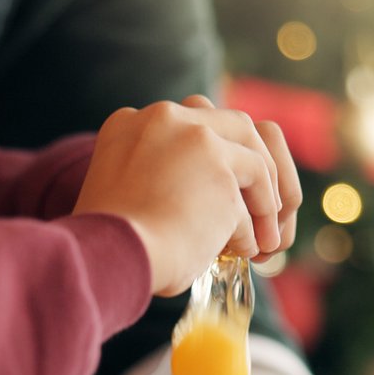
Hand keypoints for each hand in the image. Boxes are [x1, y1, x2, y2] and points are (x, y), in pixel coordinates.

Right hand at [73, 96, 300, 295]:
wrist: (111, 256)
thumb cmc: (110, 243)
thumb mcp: (119, 191)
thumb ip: (151, 174)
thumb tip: (187, 194)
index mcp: (132, 122)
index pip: (191, 122)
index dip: (214, 154)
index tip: (222, 186)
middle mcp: (166, 118)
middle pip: (235, 125)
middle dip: (256, 165)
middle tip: (262, 202)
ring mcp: (197, 141)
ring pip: (255, 161)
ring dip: (263, 201)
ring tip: (262, 237)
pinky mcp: (222, 170)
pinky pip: (258, 198)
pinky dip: (257, 227)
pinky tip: (247, 252)